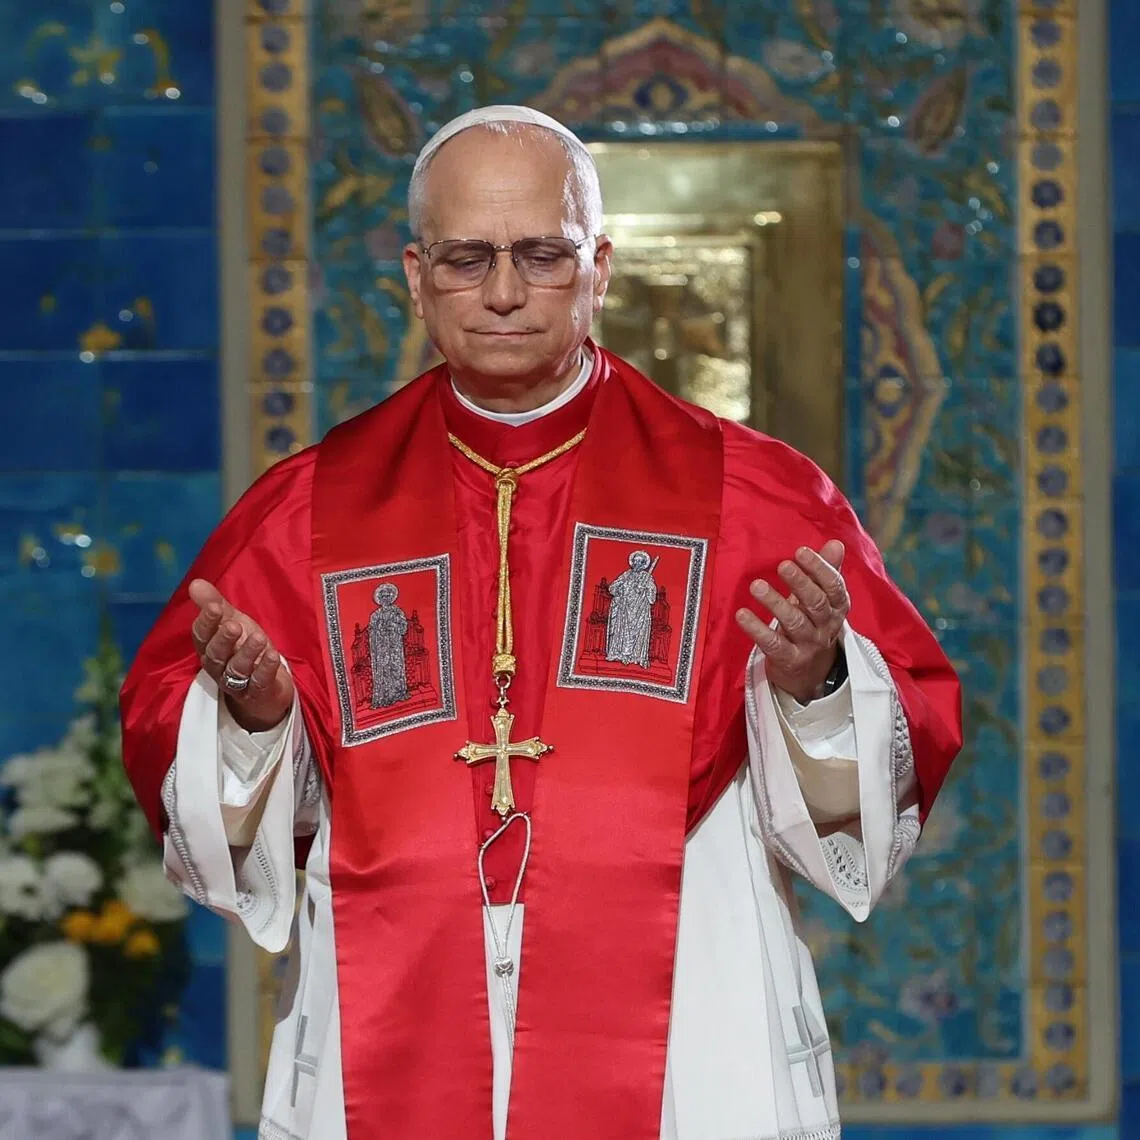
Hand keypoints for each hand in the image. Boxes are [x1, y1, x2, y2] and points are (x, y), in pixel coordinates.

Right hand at [189, 579, 293, 732]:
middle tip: (234, 625)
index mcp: (209, 648)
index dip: (207, 622)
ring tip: (259, 638)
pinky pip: (259, 682)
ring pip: (237, 669)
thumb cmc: (243, 648)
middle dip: (223, 639)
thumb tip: (195, 582)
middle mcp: (219, 666)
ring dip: (247, 653)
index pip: (201, 636)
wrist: (265, 687)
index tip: (214, 607)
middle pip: (216, 654)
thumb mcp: (232, 622)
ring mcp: (238, 682)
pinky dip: (265, 669)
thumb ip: (215, 604)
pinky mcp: (258, 692)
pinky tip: (272, 655)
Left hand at [735, 540, 849, 703]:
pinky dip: (756, 629)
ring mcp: (808, 645)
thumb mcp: (822, 600)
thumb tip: (835, 543)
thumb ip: (826, 571)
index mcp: (836, 608)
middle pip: (816, 603)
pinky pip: (773, 644)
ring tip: (757, 586)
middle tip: (783, 566)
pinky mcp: (789, 660)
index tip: (801, 551)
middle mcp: (825, 627)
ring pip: (794, 622)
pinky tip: (742, 614)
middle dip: (800, 583)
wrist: (810, 676)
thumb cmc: (813, 626)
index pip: (834, 587)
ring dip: (775, 603)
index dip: (820, 569)